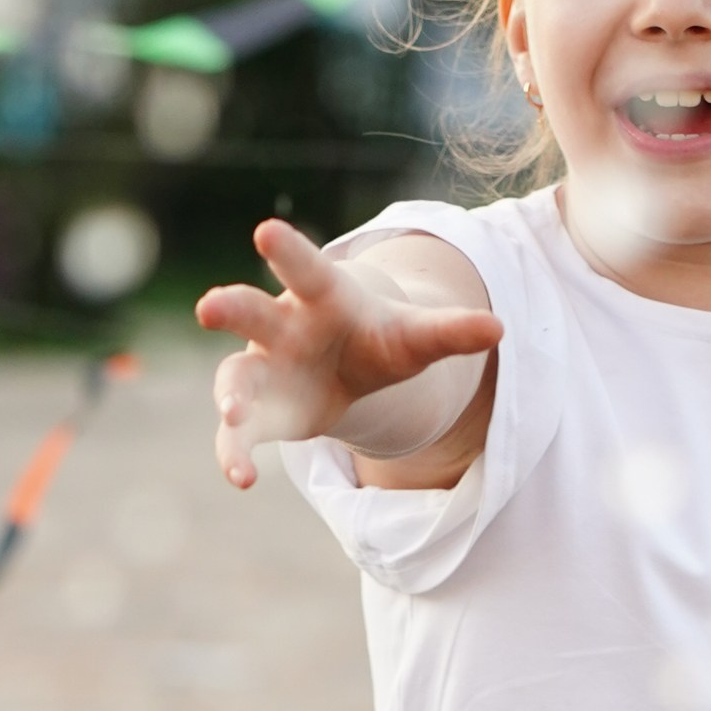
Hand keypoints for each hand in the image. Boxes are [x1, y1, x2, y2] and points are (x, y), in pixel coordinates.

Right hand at [196, 218, 501, 489]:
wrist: (350, 365)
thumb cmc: (381, 339)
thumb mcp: (416, 337)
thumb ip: (450, 332)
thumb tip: (499, 327)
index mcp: (322, 297)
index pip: (305, 268)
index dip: (287, 251)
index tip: (265, 231)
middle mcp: (282, 325)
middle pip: (251, 312)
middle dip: (231, 308)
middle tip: (210, 308)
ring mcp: (263, 366)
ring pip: (235, 375)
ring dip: (230, 395)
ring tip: (232, 417)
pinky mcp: (259, 409)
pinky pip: (239, 431)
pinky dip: (235, 452)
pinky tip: (242, 479)